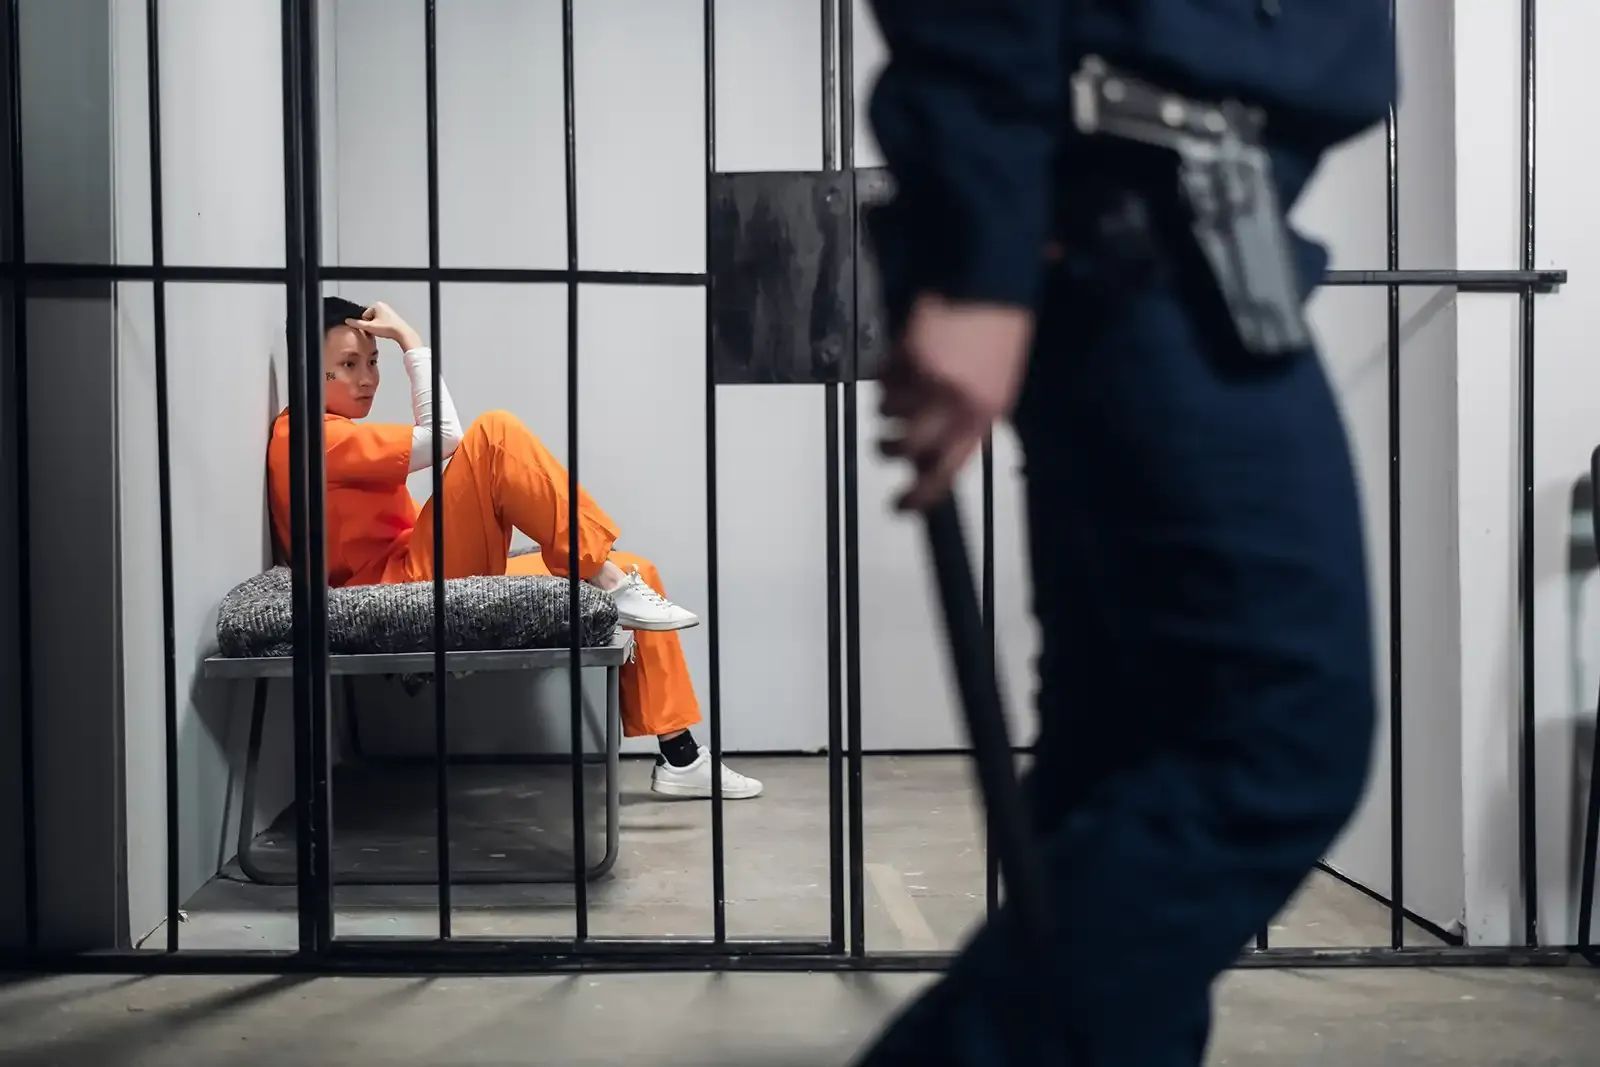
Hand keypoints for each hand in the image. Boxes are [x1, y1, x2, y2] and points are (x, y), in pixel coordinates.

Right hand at [347, 301, 422, 351]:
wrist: (402, 333)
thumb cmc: (388, 328)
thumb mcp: (370, 327)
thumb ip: (357, 324)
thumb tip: (347, 321)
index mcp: (377, 305)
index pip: (364, 315)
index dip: (365, 324)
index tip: (371, 329)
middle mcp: (383, 306)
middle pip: (369, 318)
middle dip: (371, 325)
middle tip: (376, 331)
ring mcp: (388, 311)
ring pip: (376, 321)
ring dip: (376, 327)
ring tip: (381, 332)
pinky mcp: (393, 317)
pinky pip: (382, 322)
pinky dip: (382, 327)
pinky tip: (386, 332)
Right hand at [879, 294, 1033, 511]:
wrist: (992, 284)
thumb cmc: (998, 335)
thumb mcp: (995, 388)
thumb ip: (966, 422)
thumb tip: (932, 452)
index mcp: (983, 416)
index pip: (948, 471)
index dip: (921, 495)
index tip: (900, 506)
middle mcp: (956, 402)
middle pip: (905, 447)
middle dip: (888, 448)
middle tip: (884, 443)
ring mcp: (929, 379)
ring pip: (888, 412)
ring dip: (889, 404)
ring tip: (905, 384)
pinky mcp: (908, 354)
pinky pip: (883, 378)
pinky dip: (887, 372)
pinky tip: (905, 357)